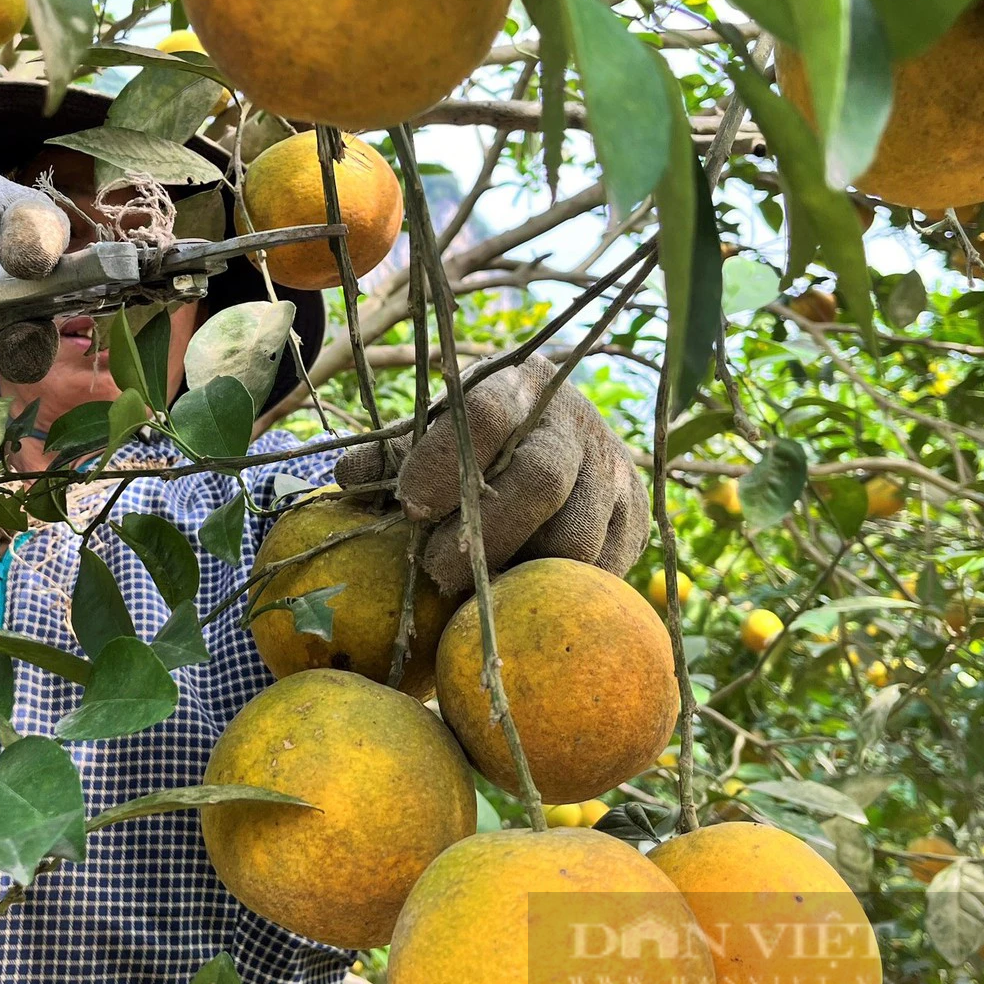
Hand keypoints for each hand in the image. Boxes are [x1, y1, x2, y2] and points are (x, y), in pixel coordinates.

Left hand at [334, 356, 648, 593]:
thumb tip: (349, 477)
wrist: (567, 440)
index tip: (410, 505)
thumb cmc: (481, 443)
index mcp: (517, 387)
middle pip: (542, 478)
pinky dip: (554, 594)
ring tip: (477, 593)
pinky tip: (517, 596)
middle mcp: (575, 424)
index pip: (486, 409)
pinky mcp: (634, 520)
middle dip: (484, 533)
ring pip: (576, 539)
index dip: (445, 460)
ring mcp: (613, 473)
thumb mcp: (434, 434)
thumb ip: (392, 454)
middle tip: (436, 572)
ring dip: (520, 574)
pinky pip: (600, 573)